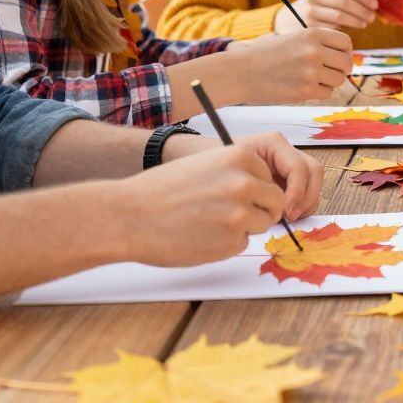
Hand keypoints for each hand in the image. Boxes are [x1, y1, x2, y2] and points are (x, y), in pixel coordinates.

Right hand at [117, 139, 295, 267]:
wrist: (127, 216)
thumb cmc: (161, 191)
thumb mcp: (204, 165)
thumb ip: (235, 174)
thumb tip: (262, 189)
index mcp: (240, 157)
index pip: (270, 179)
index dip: (255, 191)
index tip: (233, 197)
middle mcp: (245, 183)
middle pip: (275, 203)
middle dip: (259, 211)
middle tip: (229, 216)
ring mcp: (240, 213)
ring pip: (262, 225)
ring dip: (242, 229)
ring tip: (208, 224)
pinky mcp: (231, 241)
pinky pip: (242, 244)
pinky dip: (225, 245)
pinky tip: (198, 237)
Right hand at [224, 27, 351, 102]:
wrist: (241, 72)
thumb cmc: (269, 56)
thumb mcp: (295, 39)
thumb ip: (320, 45)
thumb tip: (349, 58)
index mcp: (312, 33)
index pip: (346, 43)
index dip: (345, 52)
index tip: (337, 58)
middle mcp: (314, 50)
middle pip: (347, 63)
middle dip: (341, 70)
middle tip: (329, 73)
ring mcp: (311, 71)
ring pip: (338, 80)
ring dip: (329, 82)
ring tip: (311, 79)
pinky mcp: (305, 90)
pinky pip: (327, 93)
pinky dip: (319, 93)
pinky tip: (303, 87)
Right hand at [276, 0, 376, 32]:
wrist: (286, 22)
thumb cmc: (314, 10)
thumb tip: (371, 5)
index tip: (375, 5)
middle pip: (345, 2)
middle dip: (362, 10)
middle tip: (372, 17)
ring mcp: (310, 11)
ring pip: (340, 16)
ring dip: (357, 20)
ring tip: (365, 23)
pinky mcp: (309, 26)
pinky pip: (332, 28)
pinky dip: (344, 30)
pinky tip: (350, 32)